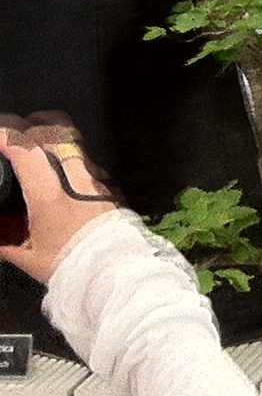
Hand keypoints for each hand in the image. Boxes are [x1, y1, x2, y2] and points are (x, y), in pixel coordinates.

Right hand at [0, 129, 118, 285]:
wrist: (116, 272)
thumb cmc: (70, 266)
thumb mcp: (28, 257)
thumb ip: (5, 240)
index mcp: (51, 196)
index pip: (27, 150)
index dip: (7, 135)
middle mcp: (77, 180)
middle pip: (55, 132)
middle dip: (30, 123)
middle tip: (14, 127)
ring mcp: (97, 179)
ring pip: (74, 142)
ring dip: (52, 135)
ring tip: (34, 138)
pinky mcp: (110, 185)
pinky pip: (87, 160)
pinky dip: (70, 155)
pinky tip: (60, 166)